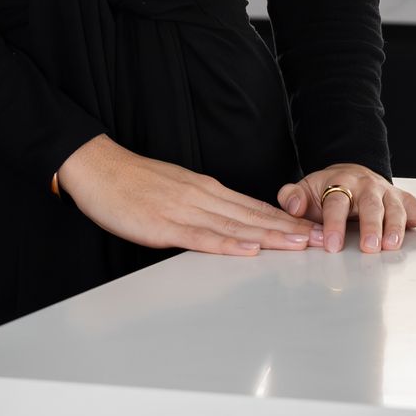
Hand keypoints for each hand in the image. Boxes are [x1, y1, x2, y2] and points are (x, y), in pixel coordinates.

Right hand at [58, 133, 316, 255]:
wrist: (95, 167)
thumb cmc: (131, 182)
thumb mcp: (173, 191)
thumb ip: (200, 208)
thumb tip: (226, 224)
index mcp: (204, 189)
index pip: (252, 207)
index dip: (284, 219)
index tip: (310, 229)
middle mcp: (201, 196)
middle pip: (253, 215)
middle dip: (289, 229)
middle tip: (319, 240)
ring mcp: (184, 209)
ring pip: (236, 225)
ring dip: (270, 236)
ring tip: (299, 245)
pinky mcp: (164, 224)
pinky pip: (202, 237)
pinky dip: (228, 243)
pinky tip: (249, 249)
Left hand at [279, 164, 415, 254]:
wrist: (349, 173)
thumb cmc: (326, 190)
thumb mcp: (306, 188)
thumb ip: (293, 196)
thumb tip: (290, 204)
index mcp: (341, 181)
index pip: (337, 202)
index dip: (334, 224)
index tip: (332, 245)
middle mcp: (369, 185)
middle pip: (372, 204)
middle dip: (372, 225)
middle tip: (370, 246)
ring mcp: (391, 194)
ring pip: (397, 209)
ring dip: (397, 228)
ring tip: (394, 246)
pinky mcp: (408, 203)